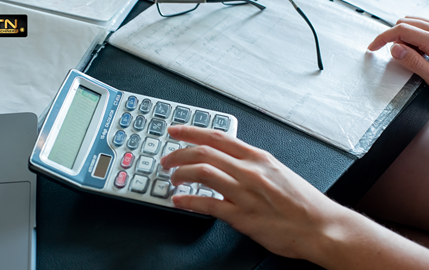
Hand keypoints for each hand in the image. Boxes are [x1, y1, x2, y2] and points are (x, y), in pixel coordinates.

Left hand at [160, 125, 344, 259]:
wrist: (322, 227)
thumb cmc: (302, 202)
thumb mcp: (277, 171)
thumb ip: (251, 164)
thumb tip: (227, 161)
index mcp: (258, 157)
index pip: (217, 136)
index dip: (191, 131)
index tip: (175, 130)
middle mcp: (250, 171)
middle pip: (204, 152)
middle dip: (178, 153)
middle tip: (166, 158)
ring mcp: (246, 193)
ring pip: (203, 173)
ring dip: (180, 173)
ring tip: (172, 178)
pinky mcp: (243, 217)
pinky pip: (209, 205)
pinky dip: (188, 201)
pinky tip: (179, 201)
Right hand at [368, 16, 428, 83]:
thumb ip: (414, 62)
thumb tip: (395, 50)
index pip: (401, 30)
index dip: (382, 38)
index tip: (373, 47)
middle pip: (404, 22)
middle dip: (394, 37)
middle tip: (396, 54)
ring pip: (412, 22)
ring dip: (404, 35)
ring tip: (409, 52)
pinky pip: (421, 24)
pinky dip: (413, 33)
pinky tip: (418, 47)